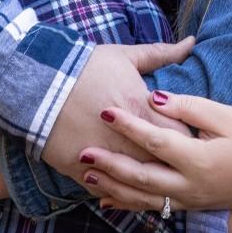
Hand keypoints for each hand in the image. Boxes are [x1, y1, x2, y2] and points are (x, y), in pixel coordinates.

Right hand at [42, 39, 194, 185]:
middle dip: (171, 159)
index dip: (186, 135)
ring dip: (146, 177)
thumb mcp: (126, 56)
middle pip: (164, 162)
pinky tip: (122, 181)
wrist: (39, 82)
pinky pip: (108, 190)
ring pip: (138, 182)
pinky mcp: (83, 172)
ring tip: (150, 169)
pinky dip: (117, 187)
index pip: (181, 134)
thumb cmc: (86, 66)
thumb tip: (191, 42)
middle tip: (173, 155)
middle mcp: (128, 139)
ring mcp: (105, 158)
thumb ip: (163, 53)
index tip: (185, 133)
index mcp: (142, 109)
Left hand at [78, 90, 231, 210]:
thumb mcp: (225, 116)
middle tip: (83, 151)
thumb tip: (156, 98)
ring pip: (142, 197)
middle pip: (141, 176)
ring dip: (112, 186)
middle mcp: (190, 185)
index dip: (128, 125)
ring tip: (86, 174)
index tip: (105, 111)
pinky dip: (127, 203)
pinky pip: (152, 207)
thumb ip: (189, 107)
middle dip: (109, 164)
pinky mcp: (189, 205)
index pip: (154, 140)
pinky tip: (107, 198)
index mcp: (198, 159)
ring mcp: (189, 200)